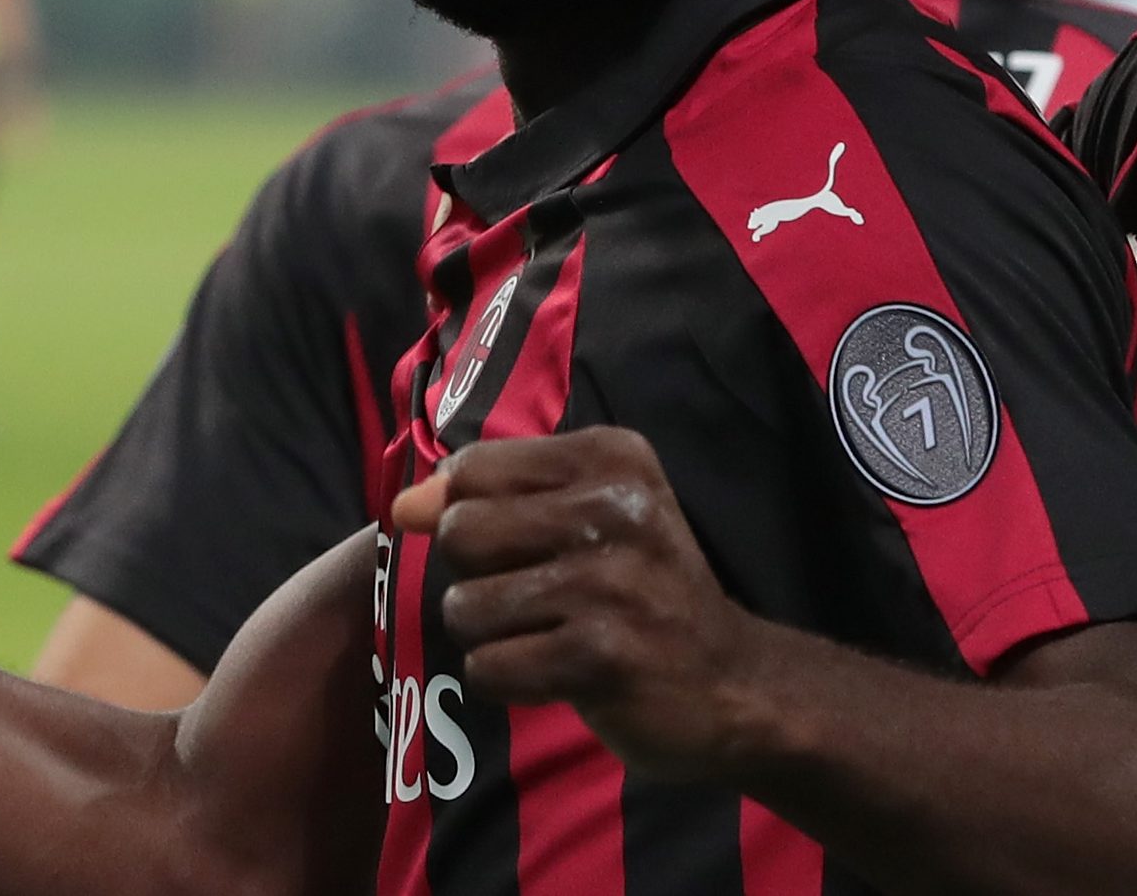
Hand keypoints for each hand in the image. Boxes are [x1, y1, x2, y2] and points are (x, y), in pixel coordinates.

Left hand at [393, 429, 768, 780]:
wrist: (733, 682)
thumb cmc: (642, 590)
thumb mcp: (583, 516)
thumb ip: (490, 497)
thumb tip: (403, 505)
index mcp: (610, 455)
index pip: (472, 470)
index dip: (469, 515)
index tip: (520, 546)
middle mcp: (613, 507)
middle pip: (460, 533)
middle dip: (477, 577)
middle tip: (535, 597)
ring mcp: (608, 582)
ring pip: (466, 606)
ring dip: (492, 636)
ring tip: (546, 636)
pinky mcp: (600, 656)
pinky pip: (488, 668)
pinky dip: (507, 681)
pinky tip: (555, 674)